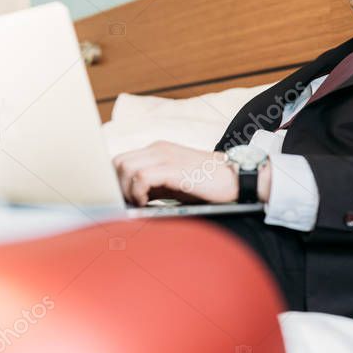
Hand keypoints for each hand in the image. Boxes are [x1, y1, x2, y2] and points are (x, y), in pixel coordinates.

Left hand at [112, 141, 236, 205]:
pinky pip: (142, 176)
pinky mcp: (173, 167)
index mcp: (157, 150)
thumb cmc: (206, 185)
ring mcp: (165, 156)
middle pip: (118, 162)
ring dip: (127, 190)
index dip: (116, 181)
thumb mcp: (174, 183)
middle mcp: (158, 149)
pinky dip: (138, 192)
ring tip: (139, 204)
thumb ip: (153, 186)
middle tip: (128, 204)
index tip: (122, 199)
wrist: (236, 180)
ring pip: (126, 167)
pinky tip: (147, 203)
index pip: (121, 160)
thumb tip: (129, 200)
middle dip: (118, 186)